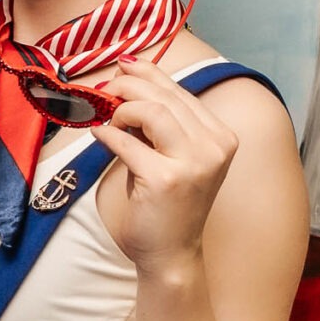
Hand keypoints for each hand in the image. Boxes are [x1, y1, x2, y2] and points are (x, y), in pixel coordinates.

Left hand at [96, 61, 239, 275]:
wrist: (171, 253)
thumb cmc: (167, 203)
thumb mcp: (172, 155)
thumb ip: (159, 120)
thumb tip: (127, 75)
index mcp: (221, 136)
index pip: (180, 91)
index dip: (148, 73)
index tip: (122, 66)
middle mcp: (215, 146)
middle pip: (165, 96)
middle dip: (127, 86)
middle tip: (103, 90)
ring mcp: (194, 163)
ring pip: (152, 111)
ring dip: (122, 109)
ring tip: (108, 118)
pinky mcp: (166, 180)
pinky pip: (128, 142)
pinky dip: (108, 134)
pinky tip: (98, 134)